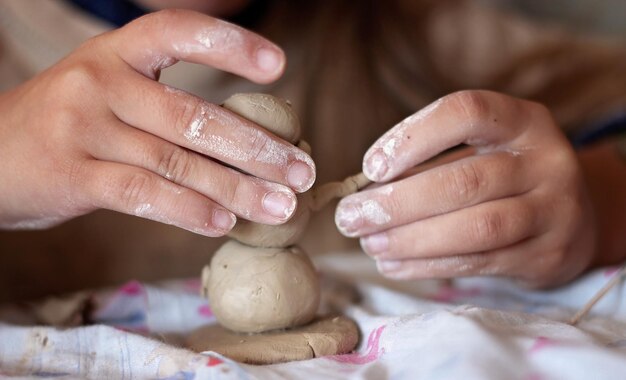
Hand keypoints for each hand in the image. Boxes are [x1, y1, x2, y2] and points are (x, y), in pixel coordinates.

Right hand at [0, 10, 314, 235]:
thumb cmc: (68, 125)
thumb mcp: (109, 94)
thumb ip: (167, 109)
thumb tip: (249, 145)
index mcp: (115, 52)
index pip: (178, 31)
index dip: (230, 45)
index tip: (280, 66)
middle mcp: (100, 81)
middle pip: (194, 115)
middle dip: (257, 148)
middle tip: (301, 171)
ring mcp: (84, 127)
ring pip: (177, 161)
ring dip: (237, 189)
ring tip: (280, 208)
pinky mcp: (73, 175)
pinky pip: (144, 194)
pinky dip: (189, 211)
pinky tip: (223, 223)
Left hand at [335, 90, 594, 286]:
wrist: (573, 218)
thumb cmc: (505, 177)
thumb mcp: (480, 152)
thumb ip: (431, 163)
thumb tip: (365, 190)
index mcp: (523, 120)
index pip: (466, 112)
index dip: (413, 137)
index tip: (370, 166)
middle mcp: (546, 161)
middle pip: (465, 181)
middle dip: (398, 203)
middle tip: (349, 217)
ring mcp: (554, 211)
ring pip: (475, 227)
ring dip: (411, 239)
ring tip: (368, 243)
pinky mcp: (546, 255)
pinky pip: (479, 262)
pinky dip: (428, 265)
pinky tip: (392, 263)